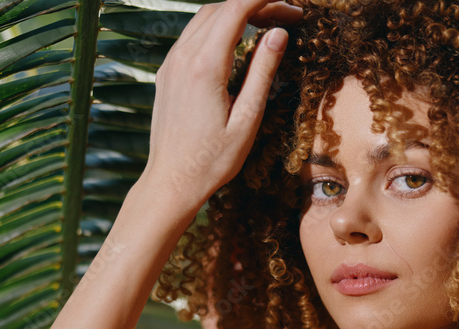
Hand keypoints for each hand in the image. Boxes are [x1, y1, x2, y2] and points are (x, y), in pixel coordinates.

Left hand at [140, 0, 300, 211]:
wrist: (171, 181)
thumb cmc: (212, 160)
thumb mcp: (248, 120)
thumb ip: (262, 73)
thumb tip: (278, 34)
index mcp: (205, 67)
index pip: (236, 8)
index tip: (292, 6)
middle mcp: (183, 57)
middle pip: (220, 6)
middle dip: (255, 3)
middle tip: (287, 15)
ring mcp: (170, 63)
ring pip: (204, 17)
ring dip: (235, 11)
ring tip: (266, 23)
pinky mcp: (166, 73)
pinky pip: (192, 35)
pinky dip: (217, 26)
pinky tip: (236, 41)